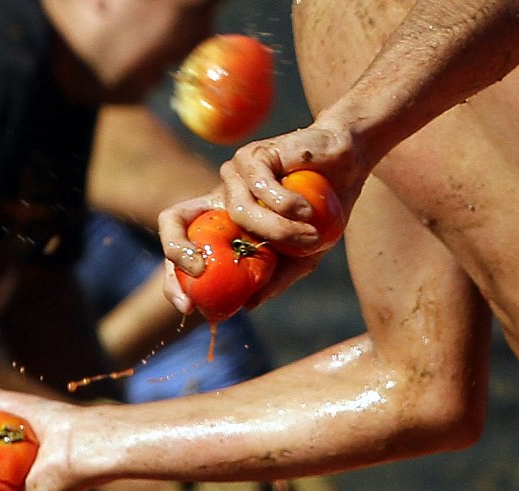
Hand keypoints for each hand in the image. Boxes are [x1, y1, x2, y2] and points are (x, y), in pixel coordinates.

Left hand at [159, 121, 368, 312]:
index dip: (172, 278)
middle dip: (178, 250)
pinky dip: (289, 206)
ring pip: (240, 212)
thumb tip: (248, 305)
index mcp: (223, 223)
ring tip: (311, 237)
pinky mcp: (253, 155)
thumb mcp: (302, 256)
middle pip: (171, 220)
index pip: (179, 247)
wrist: (348, 168)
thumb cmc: (322, 213)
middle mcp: (220, 197)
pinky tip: (308, 211)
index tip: (188, 307)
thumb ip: (276, 278)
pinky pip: (262, 188)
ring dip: (280, 232)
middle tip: (201, 271)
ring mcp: (234, 174)